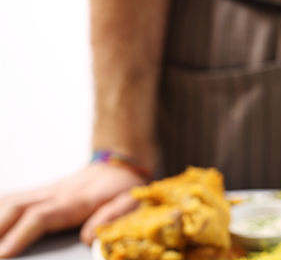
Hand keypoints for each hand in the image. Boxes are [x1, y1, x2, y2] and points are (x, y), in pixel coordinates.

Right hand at [0, 163, 143, 257]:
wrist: (118, 166)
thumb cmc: (124, 189)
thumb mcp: (131, 202)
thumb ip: (112, 217)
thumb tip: (88, 237)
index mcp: (75, 201)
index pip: (41, 216)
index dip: (21, 234)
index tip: (6, 252)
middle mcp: (54, 194)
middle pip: (16, 208)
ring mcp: (44, 192)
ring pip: (10, 202)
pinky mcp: (39, 194)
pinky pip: (12, 199)